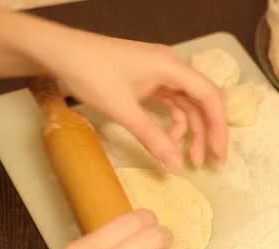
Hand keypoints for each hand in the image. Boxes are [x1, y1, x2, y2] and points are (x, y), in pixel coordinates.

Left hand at [44, 31, 227, 169]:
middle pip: (201, 100)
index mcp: (171, 67)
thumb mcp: (123, 110)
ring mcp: (160, 72)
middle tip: (207, 161)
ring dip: (190, 130)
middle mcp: (171, 67)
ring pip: (187, 103)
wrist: (59, 52)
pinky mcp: (149, 79)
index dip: (218, 127)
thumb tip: (176, 166)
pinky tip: (169, 139)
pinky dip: (173, 121)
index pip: (209, 96)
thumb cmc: (90, 74)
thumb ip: (153, 137)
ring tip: (188, 158)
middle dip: (207, 131)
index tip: (218, 154)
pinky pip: (171, 102)